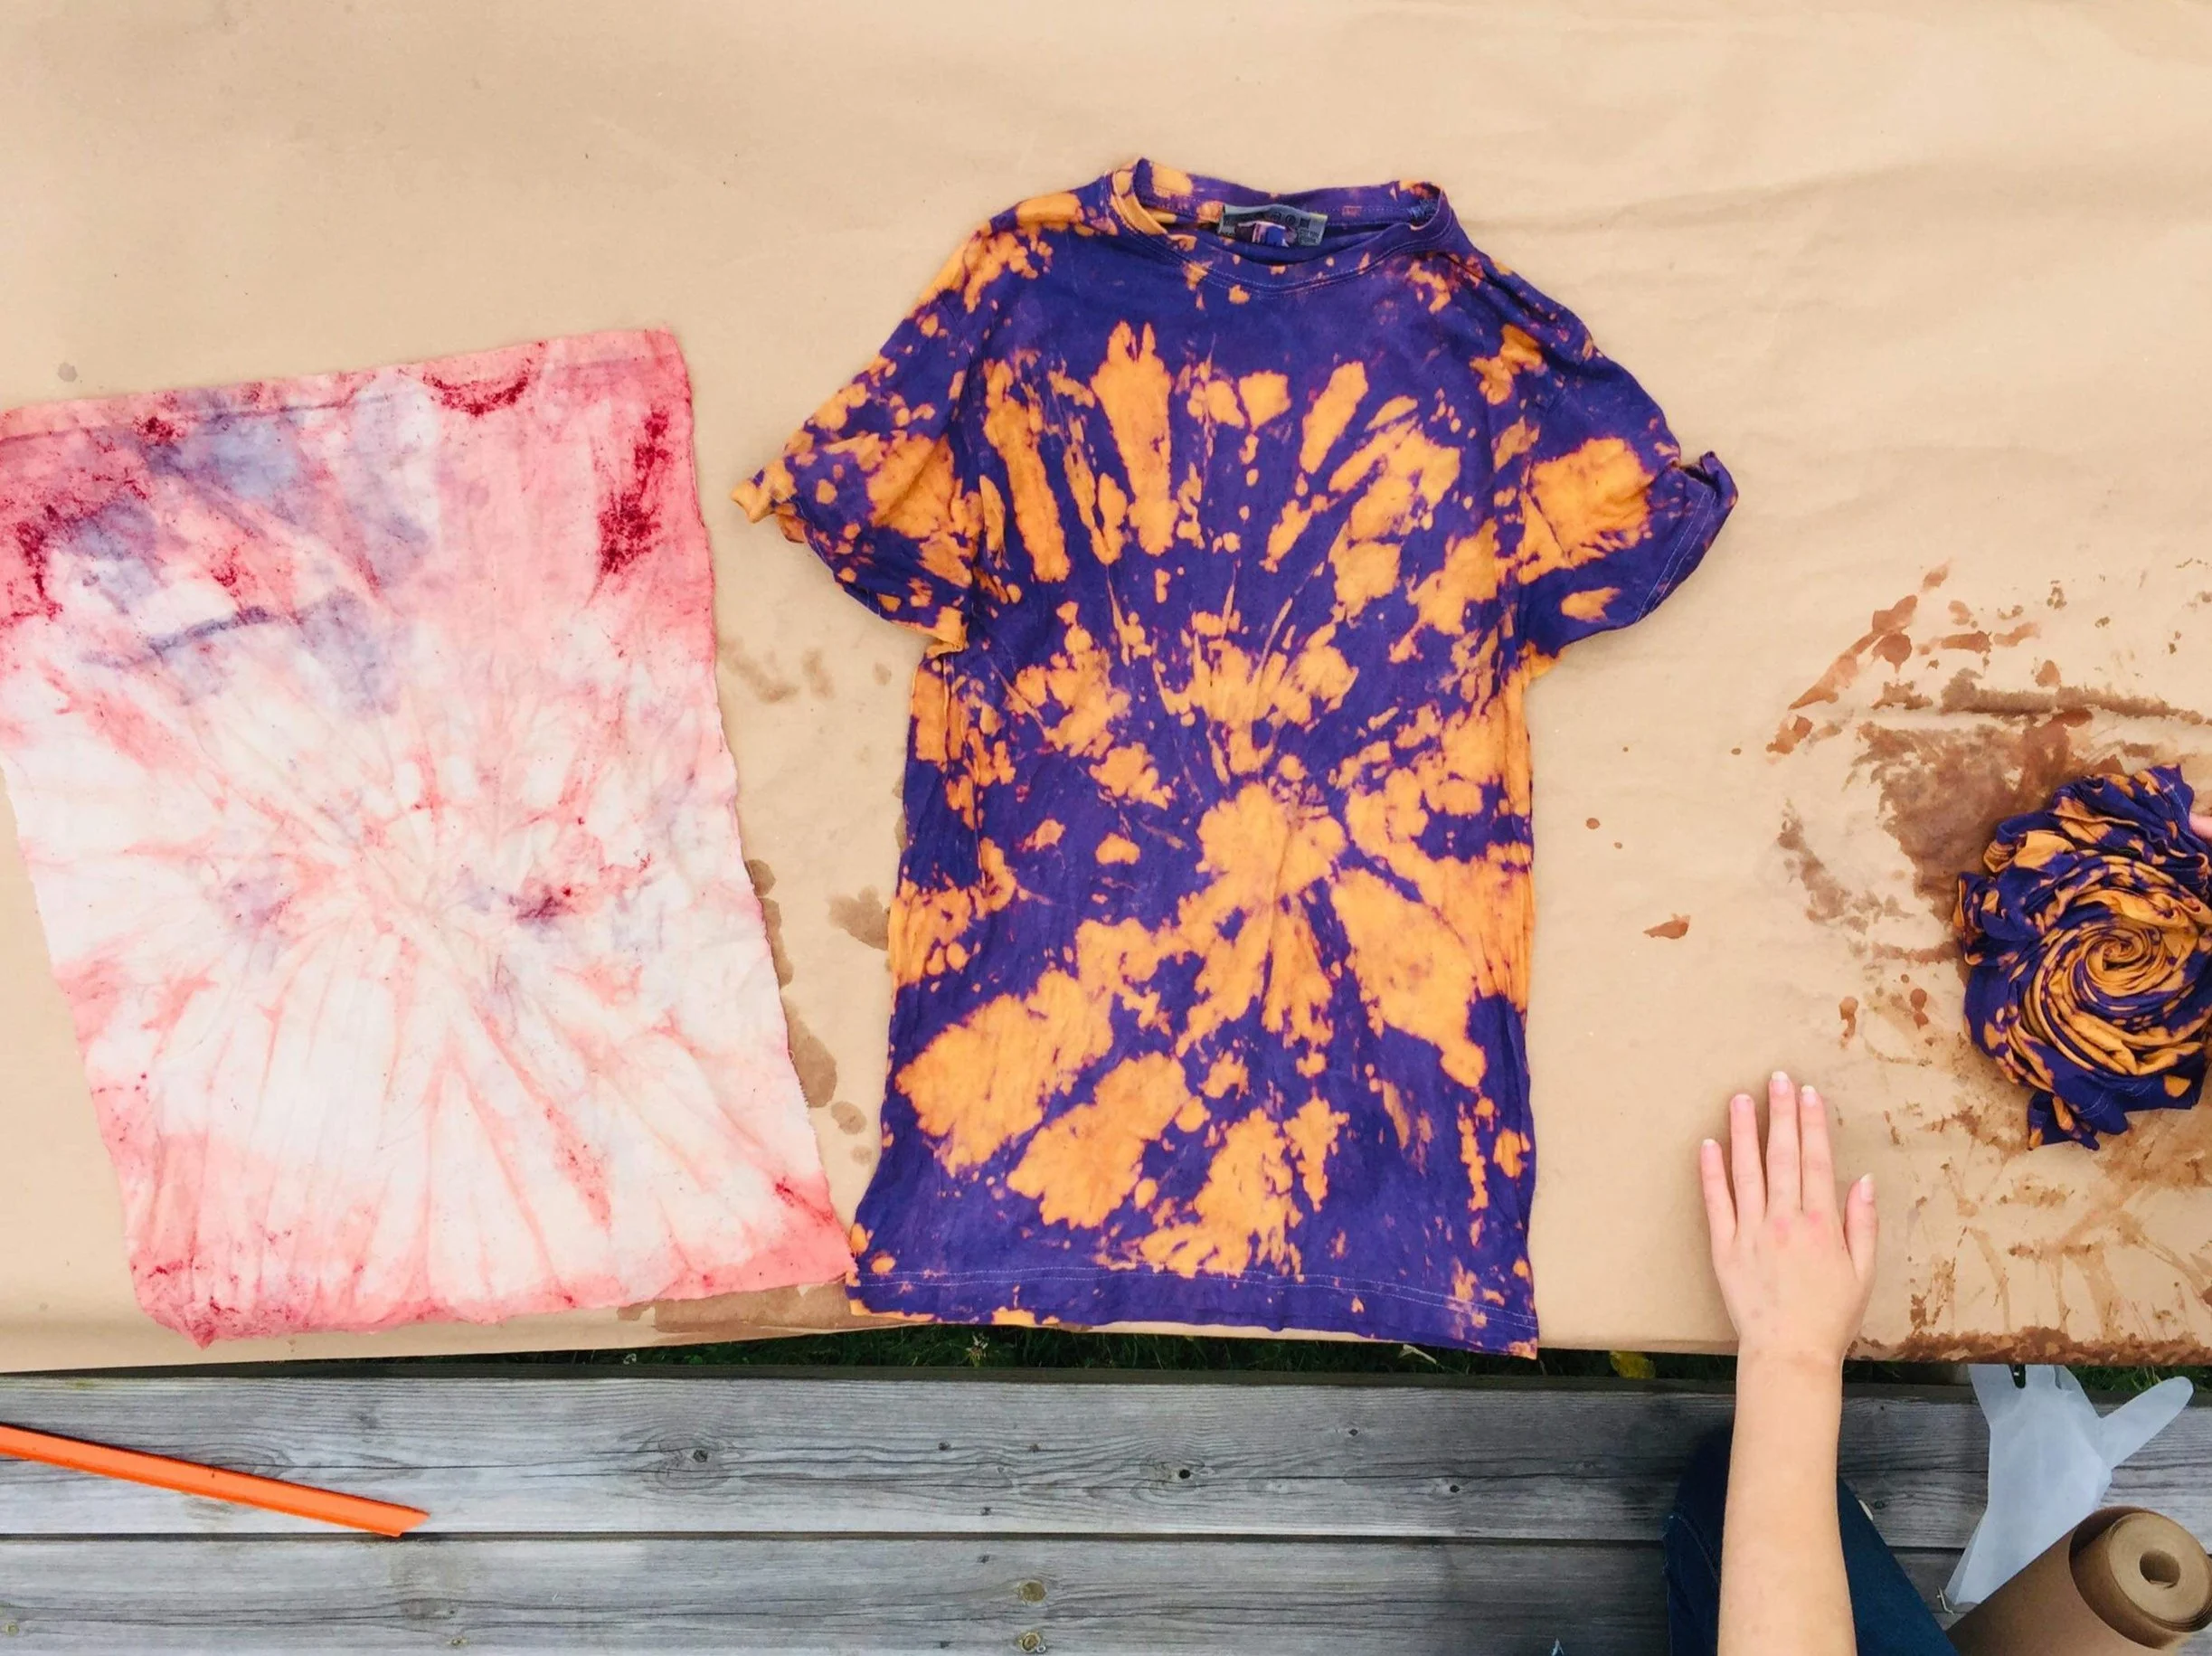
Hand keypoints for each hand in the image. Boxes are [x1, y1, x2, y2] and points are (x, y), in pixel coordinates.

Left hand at [1699, 1071, 1876, 1372]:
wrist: (1789, 1354)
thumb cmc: (1831, 1317)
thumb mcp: (1863, 1272)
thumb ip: (1862, 1223)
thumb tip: (1862, 1180)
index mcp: (1822, 1224)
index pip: (1816, 1161)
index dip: (1812, 1124)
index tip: (1807, 1093)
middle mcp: (1785, 1220)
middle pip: (1782, 1156)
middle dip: (1780, 1114)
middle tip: (1776, 1078)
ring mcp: (1751, 1232)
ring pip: (1746, 1171)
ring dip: (1744, 1131)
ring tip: (1741, 1099)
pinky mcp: (1724, 1248)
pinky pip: (1716, 1203)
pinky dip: (1712, 1172)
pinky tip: (1709, 1144)